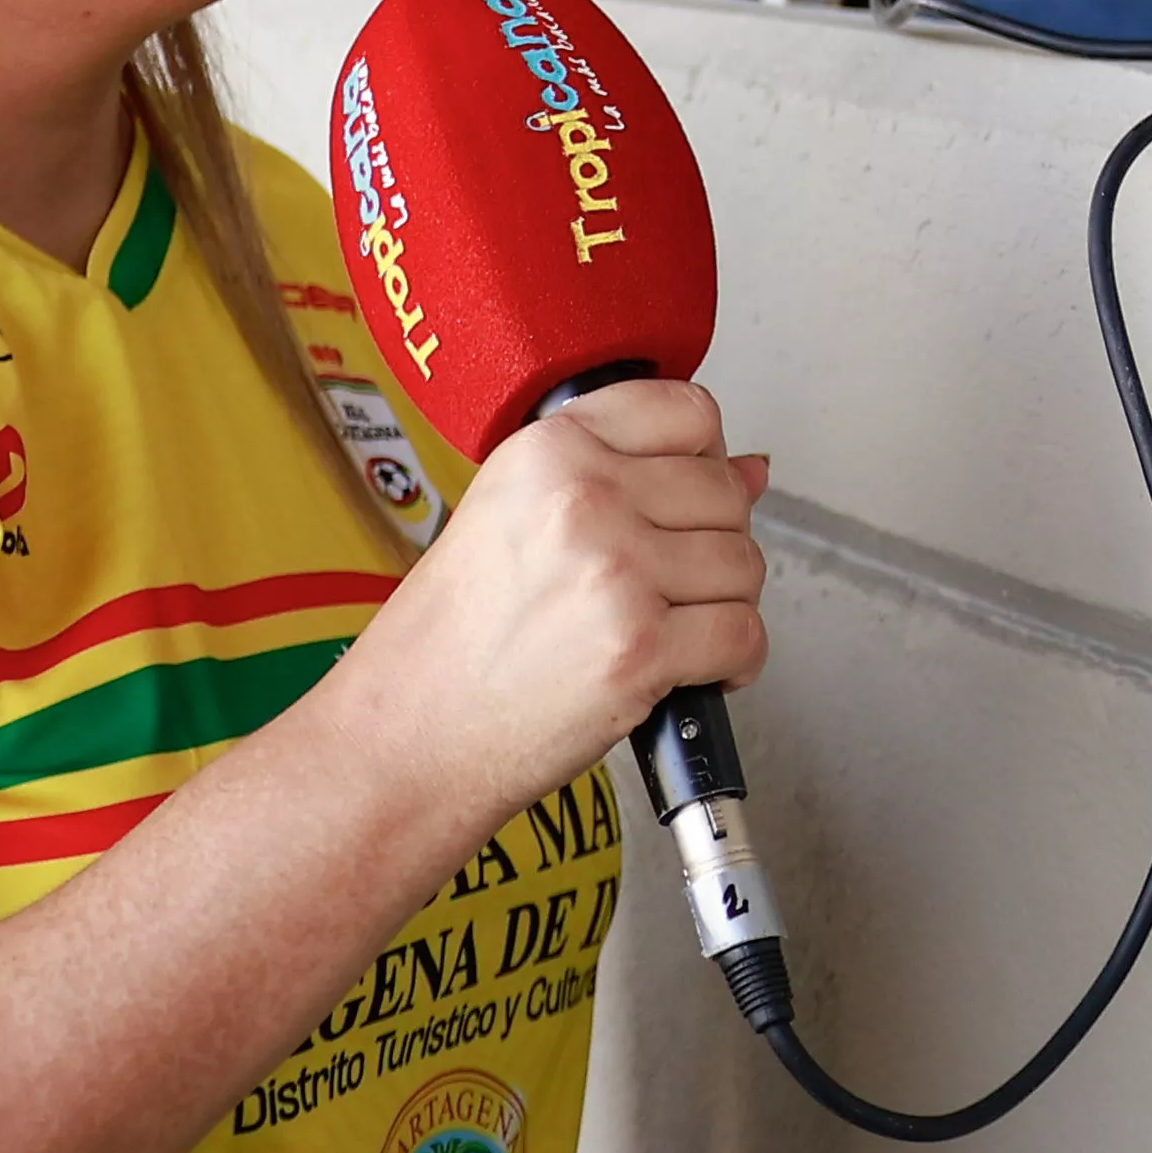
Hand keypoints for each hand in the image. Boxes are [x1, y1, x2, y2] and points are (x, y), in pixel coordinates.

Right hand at [321, 375, 767, 861]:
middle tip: (668, 583)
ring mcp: (616, 572)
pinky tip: (691, 670)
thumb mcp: (512, 521)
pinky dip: (734, 663)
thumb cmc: (448, 645)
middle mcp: (584, 499)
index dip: (703, 460)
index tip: (686, 496)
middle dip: (715, 544)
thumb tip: (748, 468)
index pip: (686, 412)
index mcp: (547, 452)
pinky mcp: (640, 649)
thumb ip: (626, 480)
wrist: (403, 740)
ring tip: (671, 628)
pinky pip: (745, 635)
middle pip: (726, 493)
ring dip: (725, 605)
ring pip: (744, 564)